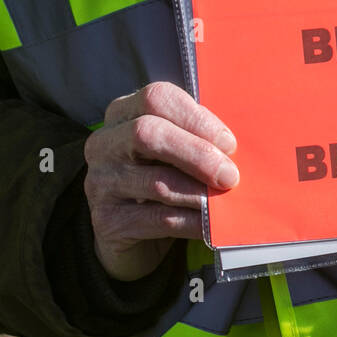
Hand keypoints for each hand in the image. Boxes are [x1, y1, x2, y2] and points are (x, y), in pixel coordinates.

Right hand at [83, 81, 238, 280]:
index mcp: (123, 114)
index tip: (228, 143)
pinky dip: (191, 222)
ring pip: (156, 182)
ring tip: (223, 201)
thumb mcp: (175, 153)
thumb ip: (197, 140)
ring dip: (198, 192)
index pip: (156, 99)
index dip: (196, 118)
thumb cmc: (163, 180)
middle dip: (197, 153)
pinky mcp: (107, 221)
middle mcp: (104, 144)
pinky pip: (158, 219)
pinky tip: (211, 226)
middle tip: (230, 175)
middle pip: (148, 134)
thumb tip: (235, 148)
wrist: (132, 238)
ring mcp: (100, 182)